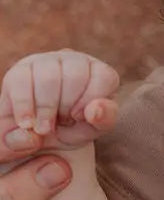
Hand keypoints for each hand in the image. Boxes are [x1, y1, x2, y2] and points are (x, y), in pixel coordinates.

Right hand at [0, 49, 118, 151]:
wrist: (36, 138)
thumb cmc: (71, 130)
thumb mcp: (91, 130)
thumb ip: (101, 122)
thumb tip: (94, 111)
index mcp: (98, 73)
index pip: (105, 77)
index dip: (91, 100)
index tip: (79, 117)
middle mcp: (74, 60)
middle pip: (76, 75)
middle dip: (66, 107)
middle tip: (60, 124)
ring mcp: (46, 61)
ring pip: (49, 78)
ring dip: (46, 110)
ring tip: (43, 128)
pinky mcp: (21, 69)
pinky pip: (22, 82)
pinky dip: (25, 107)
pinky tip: (27, 123)